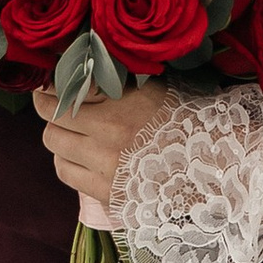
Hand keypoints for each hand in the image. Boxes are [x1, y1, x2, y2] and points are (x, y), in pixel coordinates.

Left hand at [37, 79, 176, 225]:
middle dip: (49, 108)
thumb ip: (116, 81)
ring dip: (58, 134)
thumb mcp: (154, 89)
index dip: (50, 87)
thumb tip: (82, 68)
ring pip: (55, 146)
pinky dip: (66, 160)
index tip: (50, 82)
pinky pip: (66, 172)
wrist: (213, 167)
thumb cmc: (187, 121)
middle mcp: (108, 140)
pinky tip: (78, 154)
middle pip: (52, 120)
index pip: (64, 94)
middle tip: (54, 101)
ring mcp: (105, 169)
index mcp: (120, 110)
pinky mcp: (106, 193)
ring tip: (69, 128)